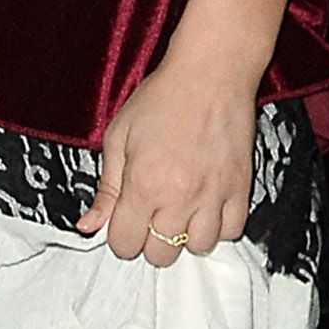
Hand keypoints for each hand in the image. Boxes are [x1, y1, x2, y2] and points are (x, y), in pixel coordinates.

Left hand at [79, 48, 256, 267]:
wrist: (210, 74)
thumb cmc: (160, 99)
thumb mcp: (118, 137)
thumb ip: (106, 189)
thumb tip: (87, 227)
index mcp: (143, 186)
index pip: (126, 245)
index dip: (120, 237)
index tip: (125, 221)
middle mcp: (179, 198)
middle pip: (161, 254)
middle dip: (151, 241)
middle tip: (152, 214)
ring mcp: (214, 195)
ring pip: (199, 248)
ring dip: (186, 236)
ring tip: (180, 211)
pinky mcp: (241, 188)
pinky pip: (232, 231)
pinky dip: (218, 226)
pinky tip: (206, 206)